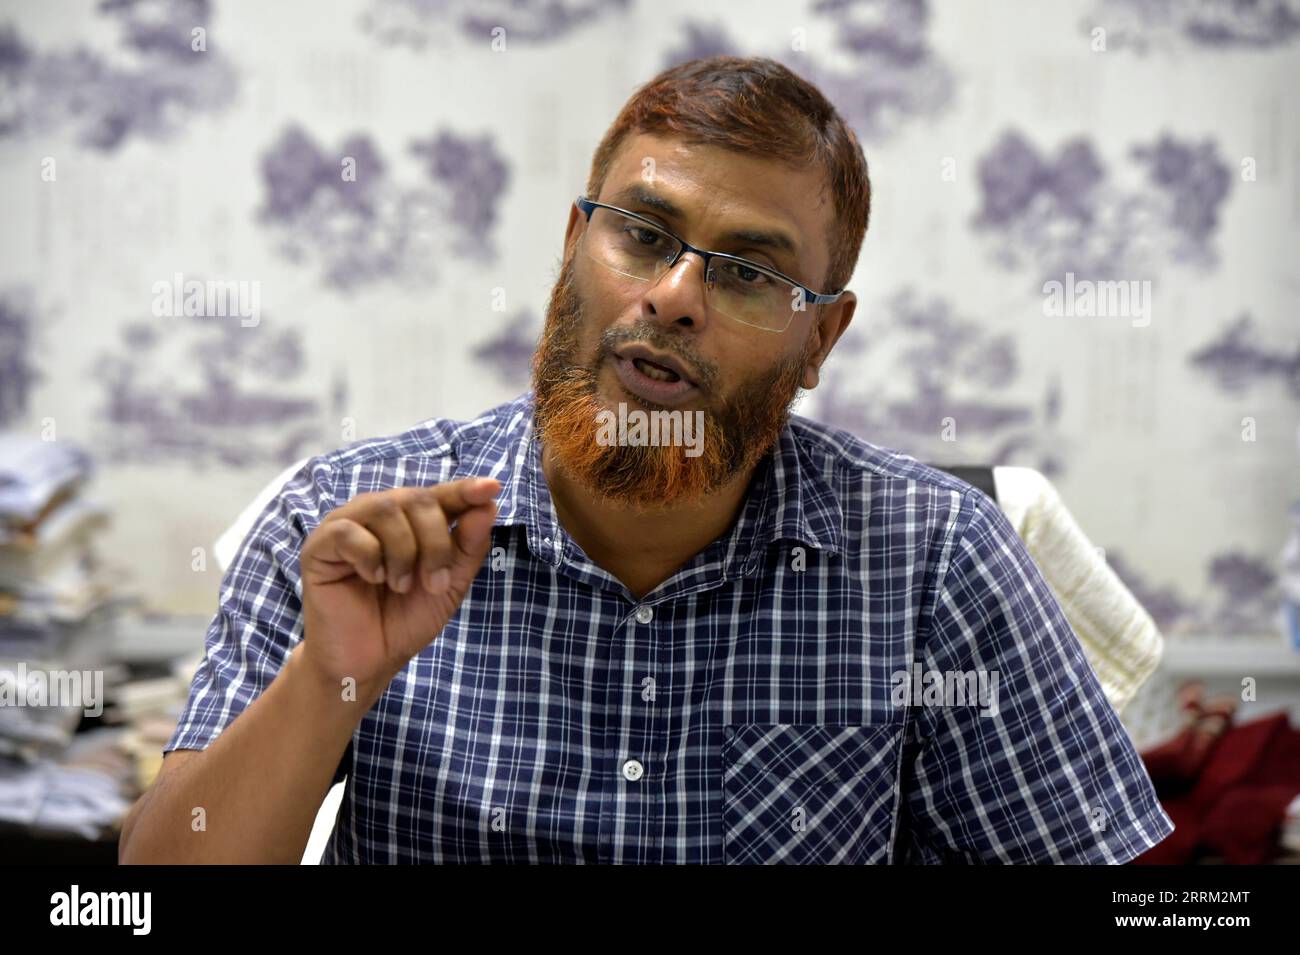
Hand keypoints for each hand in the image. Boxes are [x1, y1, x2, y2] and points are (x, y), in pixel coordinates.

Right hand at [298, 477, 500, 693]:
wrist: (368, 662)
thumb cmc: (405, 619)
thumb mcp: (450, 584)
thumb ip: (468, 545)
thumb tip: (488, 505)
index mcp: (410, 520)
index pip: (440, 494)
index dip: (465, 490)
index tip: (491, 488)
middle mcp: (378, 514)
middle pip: (416, 499)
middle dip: (435, 542)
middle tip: (435, 583)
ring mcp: (347, 525)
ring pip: (385, 509)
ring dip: (404, 552)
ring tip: (400, 586)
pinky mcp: (320, 545)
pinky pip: (349, 531)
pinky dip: (370, 557)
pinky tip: (372, 579)